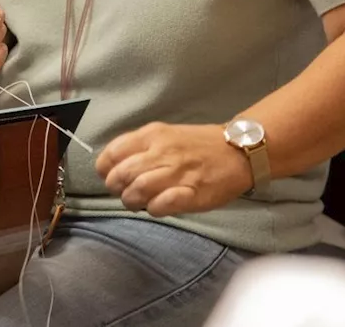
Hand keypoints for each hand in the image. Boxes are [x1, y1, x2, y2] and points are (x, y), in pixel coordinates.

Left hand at [96, 123, 250, 217]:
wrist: (238, 151)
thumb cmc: (197, 146)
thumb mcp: (165, 135)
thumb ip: (139, 147)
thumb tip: (112, 167)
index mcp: (152, 135)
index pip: (112, 154)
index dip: (106, 171)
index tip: (111, 177)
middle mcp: (161, 152)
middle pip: (121, 176)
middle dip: (118, 190)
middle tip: (127, 193)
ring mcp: (177, 173)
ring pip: (136, 191)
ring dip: (134, 202)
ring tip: (142, 202)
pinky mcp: (192, 193)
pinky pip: (160, 206)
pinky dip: (154, 209)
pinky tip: (159, 206)